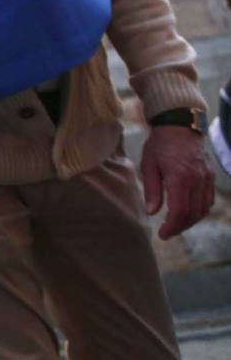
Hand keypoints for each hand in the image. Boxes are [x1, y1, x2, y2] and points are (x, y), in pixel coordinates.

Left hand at [140, 124, 214, 238]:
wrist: (179, 124)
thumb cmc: (160, 144)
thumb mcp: (149, 164)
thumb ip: (152, 189)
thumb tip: (152, 212)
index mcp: (180, 178)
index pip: (179, 211)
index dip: (172, 227)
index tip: (163, 234)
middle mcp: (197, 180)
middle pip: (193, 213)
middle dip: (180, 226)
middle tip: (168, 232)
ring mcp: (206, 178)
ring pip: (203, 209)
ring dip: (191, 220)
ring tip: (177, 224)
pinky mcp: (210, 175)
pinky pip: (209, 199)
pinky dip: (200, 210)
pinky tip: (189, 212)